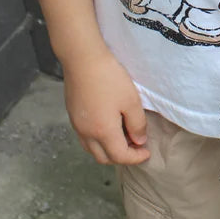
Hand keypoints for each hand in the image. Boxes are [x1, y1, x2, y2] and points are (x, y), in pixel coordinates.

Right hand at [63, 47, 149, 164]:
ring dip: (108, 150)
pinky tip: (108, 127)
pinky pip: (85, 138)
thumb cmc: (110, 78)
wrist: (83, 60)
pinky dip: (98, 141)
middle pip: (104, 158)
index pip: (120, 156)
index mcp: (103, 132)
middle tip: (136, 146)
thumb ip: (137, 124)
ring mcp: (77, 126)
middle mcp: (87, 134)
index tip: (146, 153)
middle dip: (121, 157)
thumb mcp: (131, 100)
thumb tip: (139, 141)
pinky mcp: (73, 116)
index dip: (135, 158)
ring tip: (124, 137)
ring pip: (92, 150)